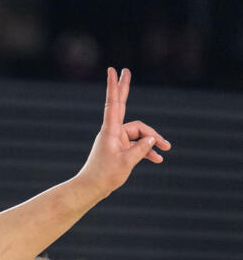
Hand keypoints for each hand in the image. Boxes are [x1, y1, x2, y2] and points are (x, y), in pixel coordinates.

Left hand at [76, 67, 170, 195]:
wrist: (92, 189)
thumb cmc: (105, 176)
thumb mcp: (127, 162)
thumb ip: (141, 149)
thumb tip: (152, 139)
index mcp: (110, 131)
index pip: (114, 103)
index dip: (114, 86)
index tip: (113, 70)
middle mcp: (112, 131)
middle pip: (122, 105)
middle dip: (125, 89)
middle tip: (126, 70)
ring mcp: (116, 139)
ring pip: (138, 133)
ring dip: (152, 141)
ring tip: (166, 150)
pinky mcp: (119, 148)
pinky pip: (136, 144)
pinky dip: (146, 150)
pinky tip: (157, 159)